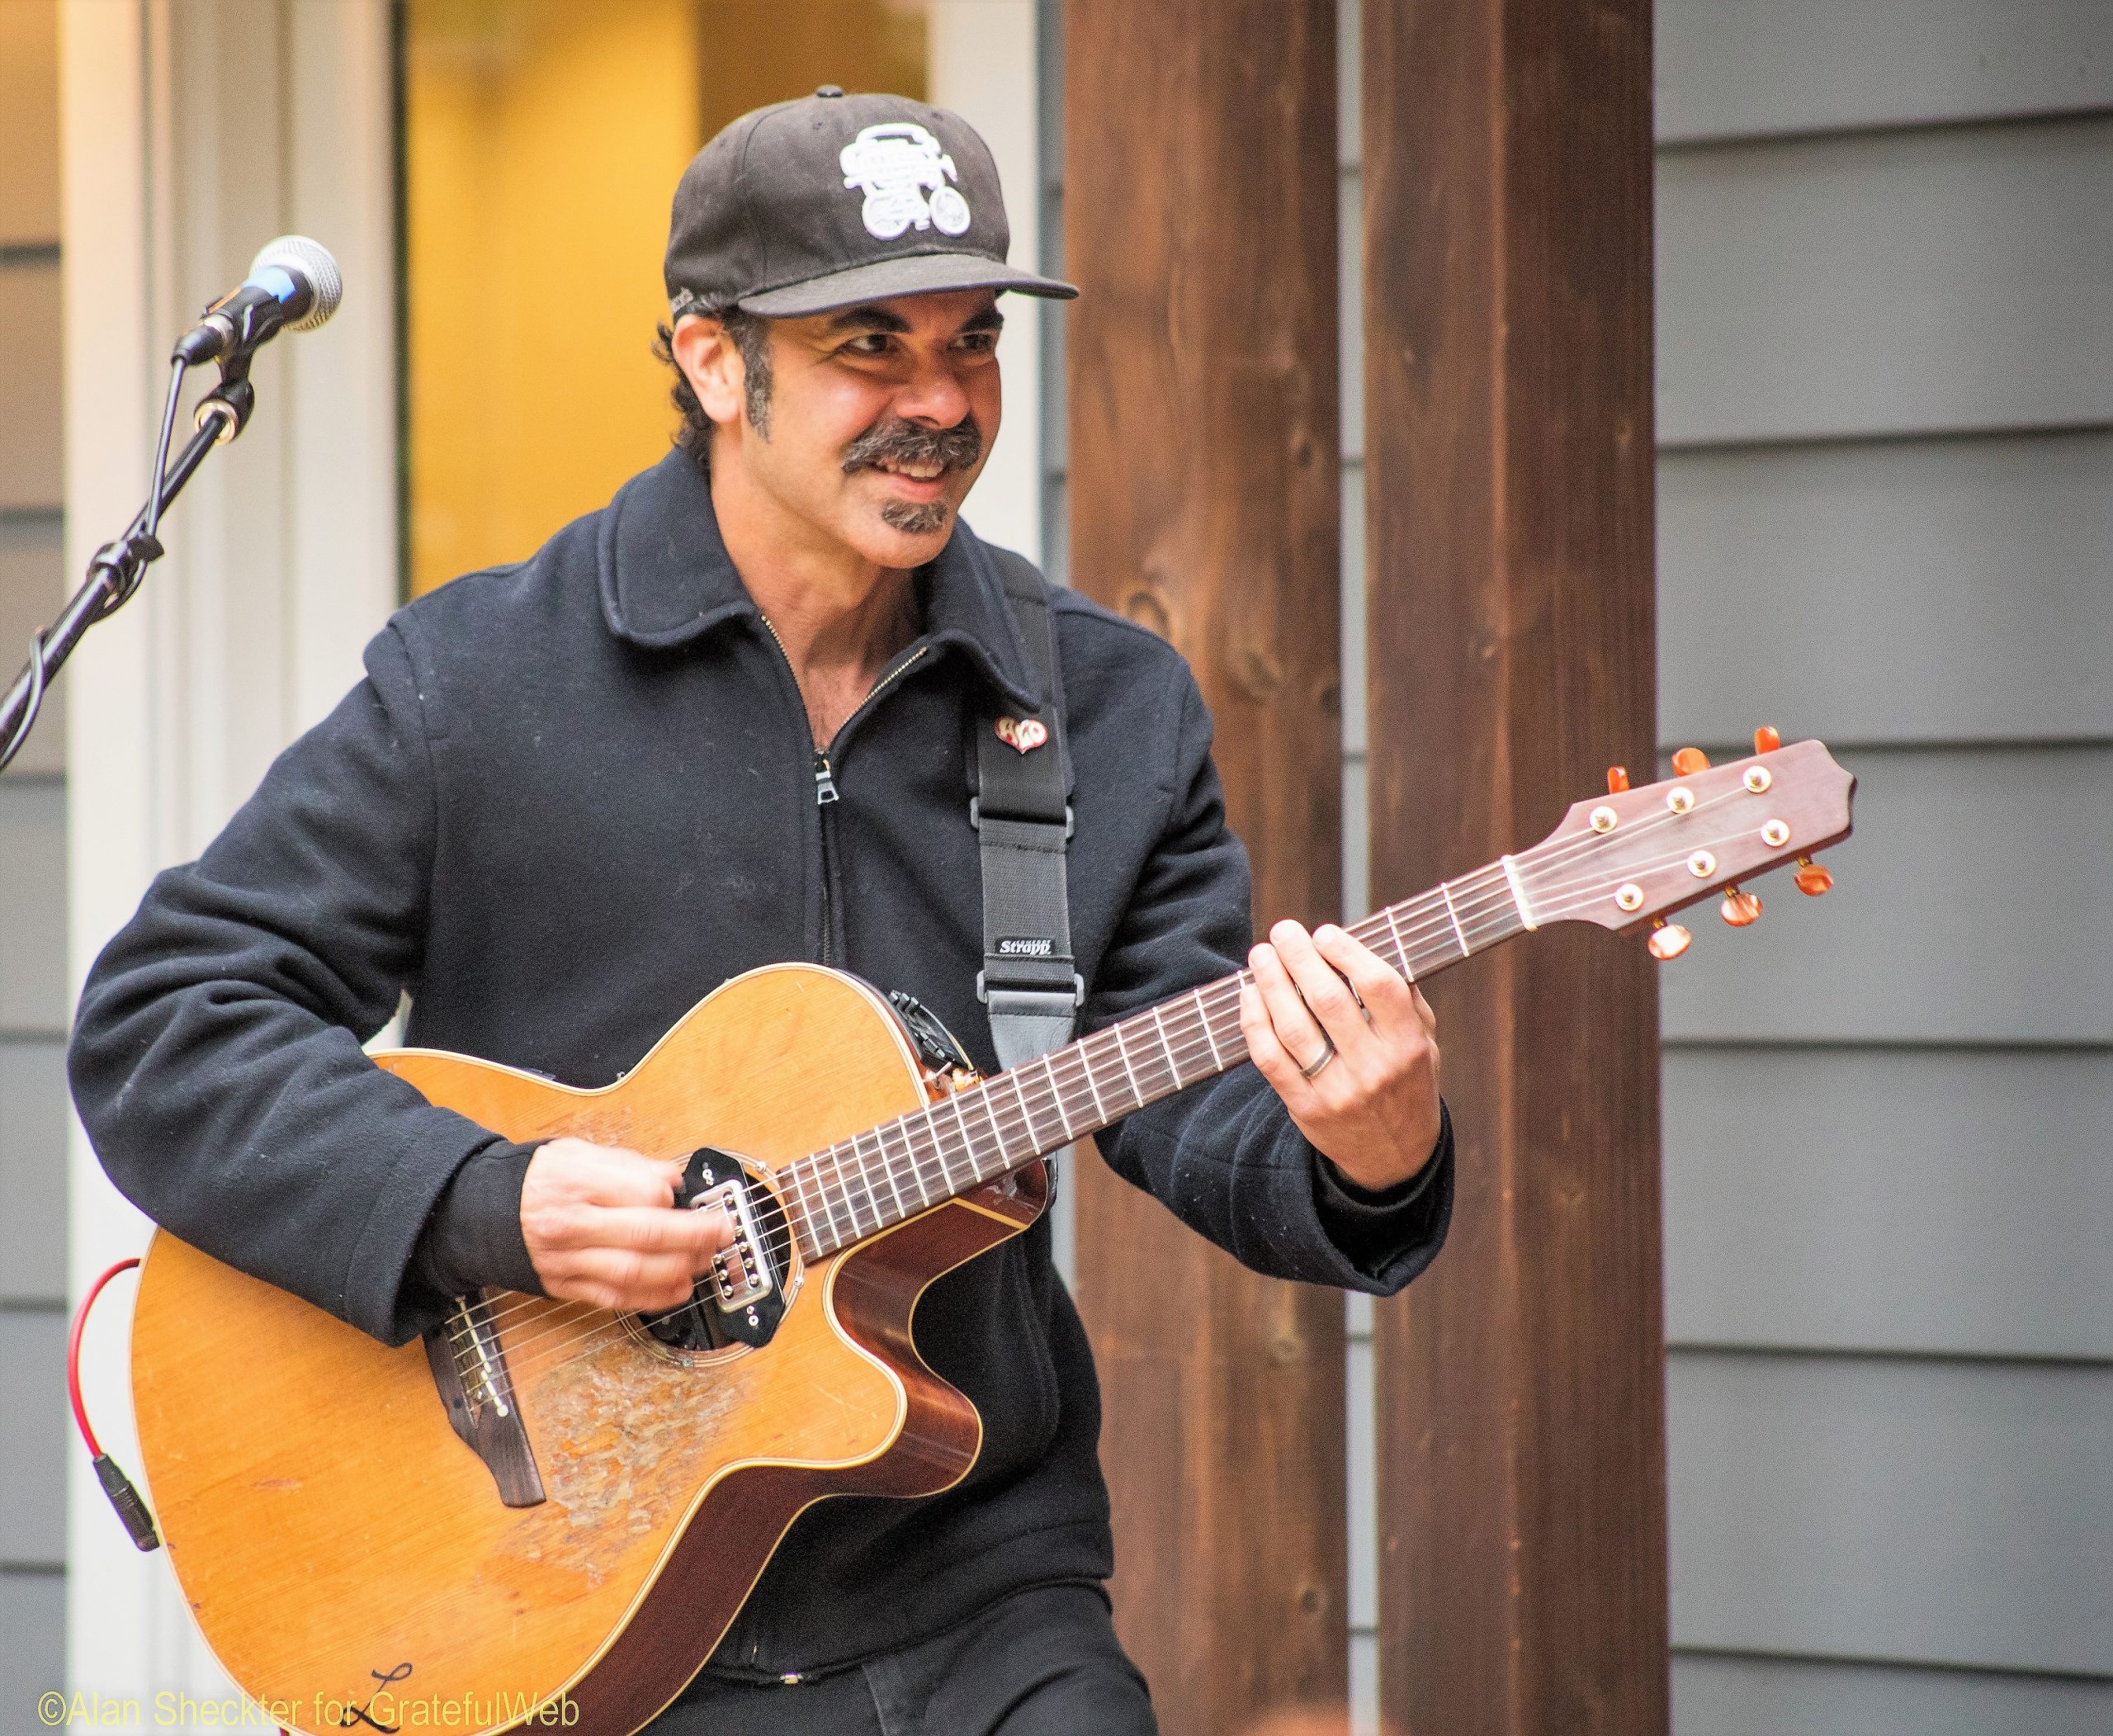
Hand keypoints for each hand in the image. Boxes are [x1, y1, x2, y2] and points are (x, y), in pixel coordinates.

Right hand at [520, 1137, 731, 1311]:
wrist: (485, 1214)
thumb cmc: (538, 1180)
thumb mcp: (579, 1152)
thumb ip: (629, 1164)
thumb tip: (673, 1177)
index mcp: (575, 1182)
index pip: (641, 1193)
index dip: (673, 1196)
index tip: (688, 1194)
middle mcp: (571, 1224)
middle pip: (644, 1236)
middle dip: (694, 1236)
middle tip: (723, 1231)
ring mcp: (568, 1260)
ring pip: (633, 1272)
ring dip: (679, 1270)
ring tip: (706, 1260)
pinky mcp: (566, 1286)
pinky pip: (615, 1298)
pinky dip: (652, 1298)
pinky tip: (678, 1289)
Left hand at [1241, 920, 1441, 1191]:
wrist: (1395, 1158)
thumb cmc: (1407, 1085)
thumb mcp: (1426, 1044)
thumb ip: (1406, 1000)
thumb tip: (1370, 948)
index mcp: (1407, 1046)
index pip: (1379, 986)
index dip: (1347, 952)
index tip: (1325, 933)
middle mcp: (1373, 1068)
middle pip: (1327, 1000)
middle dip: (1299, 957)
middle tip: (1283, 932)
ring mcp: (1337, 1091)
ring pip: (1293, 1027)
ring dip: (1271, 984)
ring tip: (1261, 956)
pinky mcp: (1305, 1108)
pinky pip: (1270, 1059)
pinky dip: (1255, 1022)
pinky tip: (1250, 995)